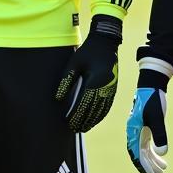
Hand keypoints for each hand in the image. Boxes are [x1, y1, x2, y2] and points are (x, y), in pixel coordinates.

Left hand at [54, 15, 122, 132]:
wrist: (106, 43)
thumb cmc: (87, 52)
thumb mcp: (73, 63)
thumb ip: (66, 81)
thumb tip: (58, 98)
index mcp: (94, 81)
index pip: (84, 104)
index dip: (77, 115)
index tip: (69, 123)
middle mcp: (105, 87)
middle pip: (93, 109)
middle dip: (83, 121)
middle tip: (74, 129)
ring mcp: (111, 88)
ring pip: (102, 110)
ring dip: (93, 120)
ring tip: (83, 128)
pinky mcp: (114, 88)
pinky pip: (108, 105)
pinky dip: (101, 115)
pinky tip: (95, 120)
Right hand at [126, 59, 171, 172]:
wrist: (151, 85)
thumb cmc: (153, 100)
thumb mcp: (157, 118)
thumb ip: (160, 135)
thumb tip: (162, 154)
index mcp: (133, 130)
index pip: (136, 153)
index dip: (143, 166)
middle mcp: (134, 132)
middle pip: (139, 154)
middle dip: (148, 166)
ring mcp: (139, 129)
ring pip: (144, 150)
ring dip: (152, 160)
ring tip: (162, 170)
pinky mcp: (145, 126)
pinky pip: (148, 143)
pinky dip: (154, 151)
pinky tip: (162, 157)